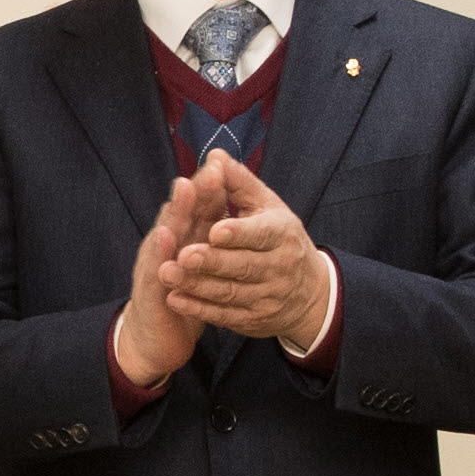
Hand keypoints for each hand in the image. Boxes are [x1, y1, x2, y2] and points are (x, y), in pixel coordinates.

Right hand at [107, 165, 219, 389]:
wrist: (156, 341)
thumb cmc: (181, 295)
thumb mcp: (199, 262)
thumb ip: (208, 232)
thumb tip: (224, 199)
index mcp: (181, 240)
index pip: (196, 207)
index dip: (207, 186)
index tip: (221, 164)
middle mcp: (165, 248)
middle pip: (180, 212)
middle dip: (192, 188)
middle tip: (204, 164)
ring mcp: (154, 267)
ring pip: (165, 233)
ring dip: (174, 210)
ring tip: (184, 188)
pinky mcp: (150, 291)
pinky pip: (155, 269)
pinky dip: (160, 252)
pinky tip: (166, 236)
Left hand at [161, 154, 328, 350]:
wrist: (309, 293)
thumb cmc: (280, 238)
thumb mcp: (267, 206)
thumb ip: (238, 182)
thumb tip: (213, 156)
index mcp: (282, 234)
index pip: (260, 234)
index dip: (239, 233)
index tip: (215, 230)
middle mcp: (278, 267)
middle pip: (242, 266)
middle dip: (211, 261)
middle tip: (183, 255)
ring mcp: (267, 296)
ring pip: (229, 292)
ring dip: (196, 285)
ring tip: (165, 274)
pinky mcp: (254, 319)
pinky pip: (224, 315)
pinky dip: (198, 308)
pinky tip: (174, 299)